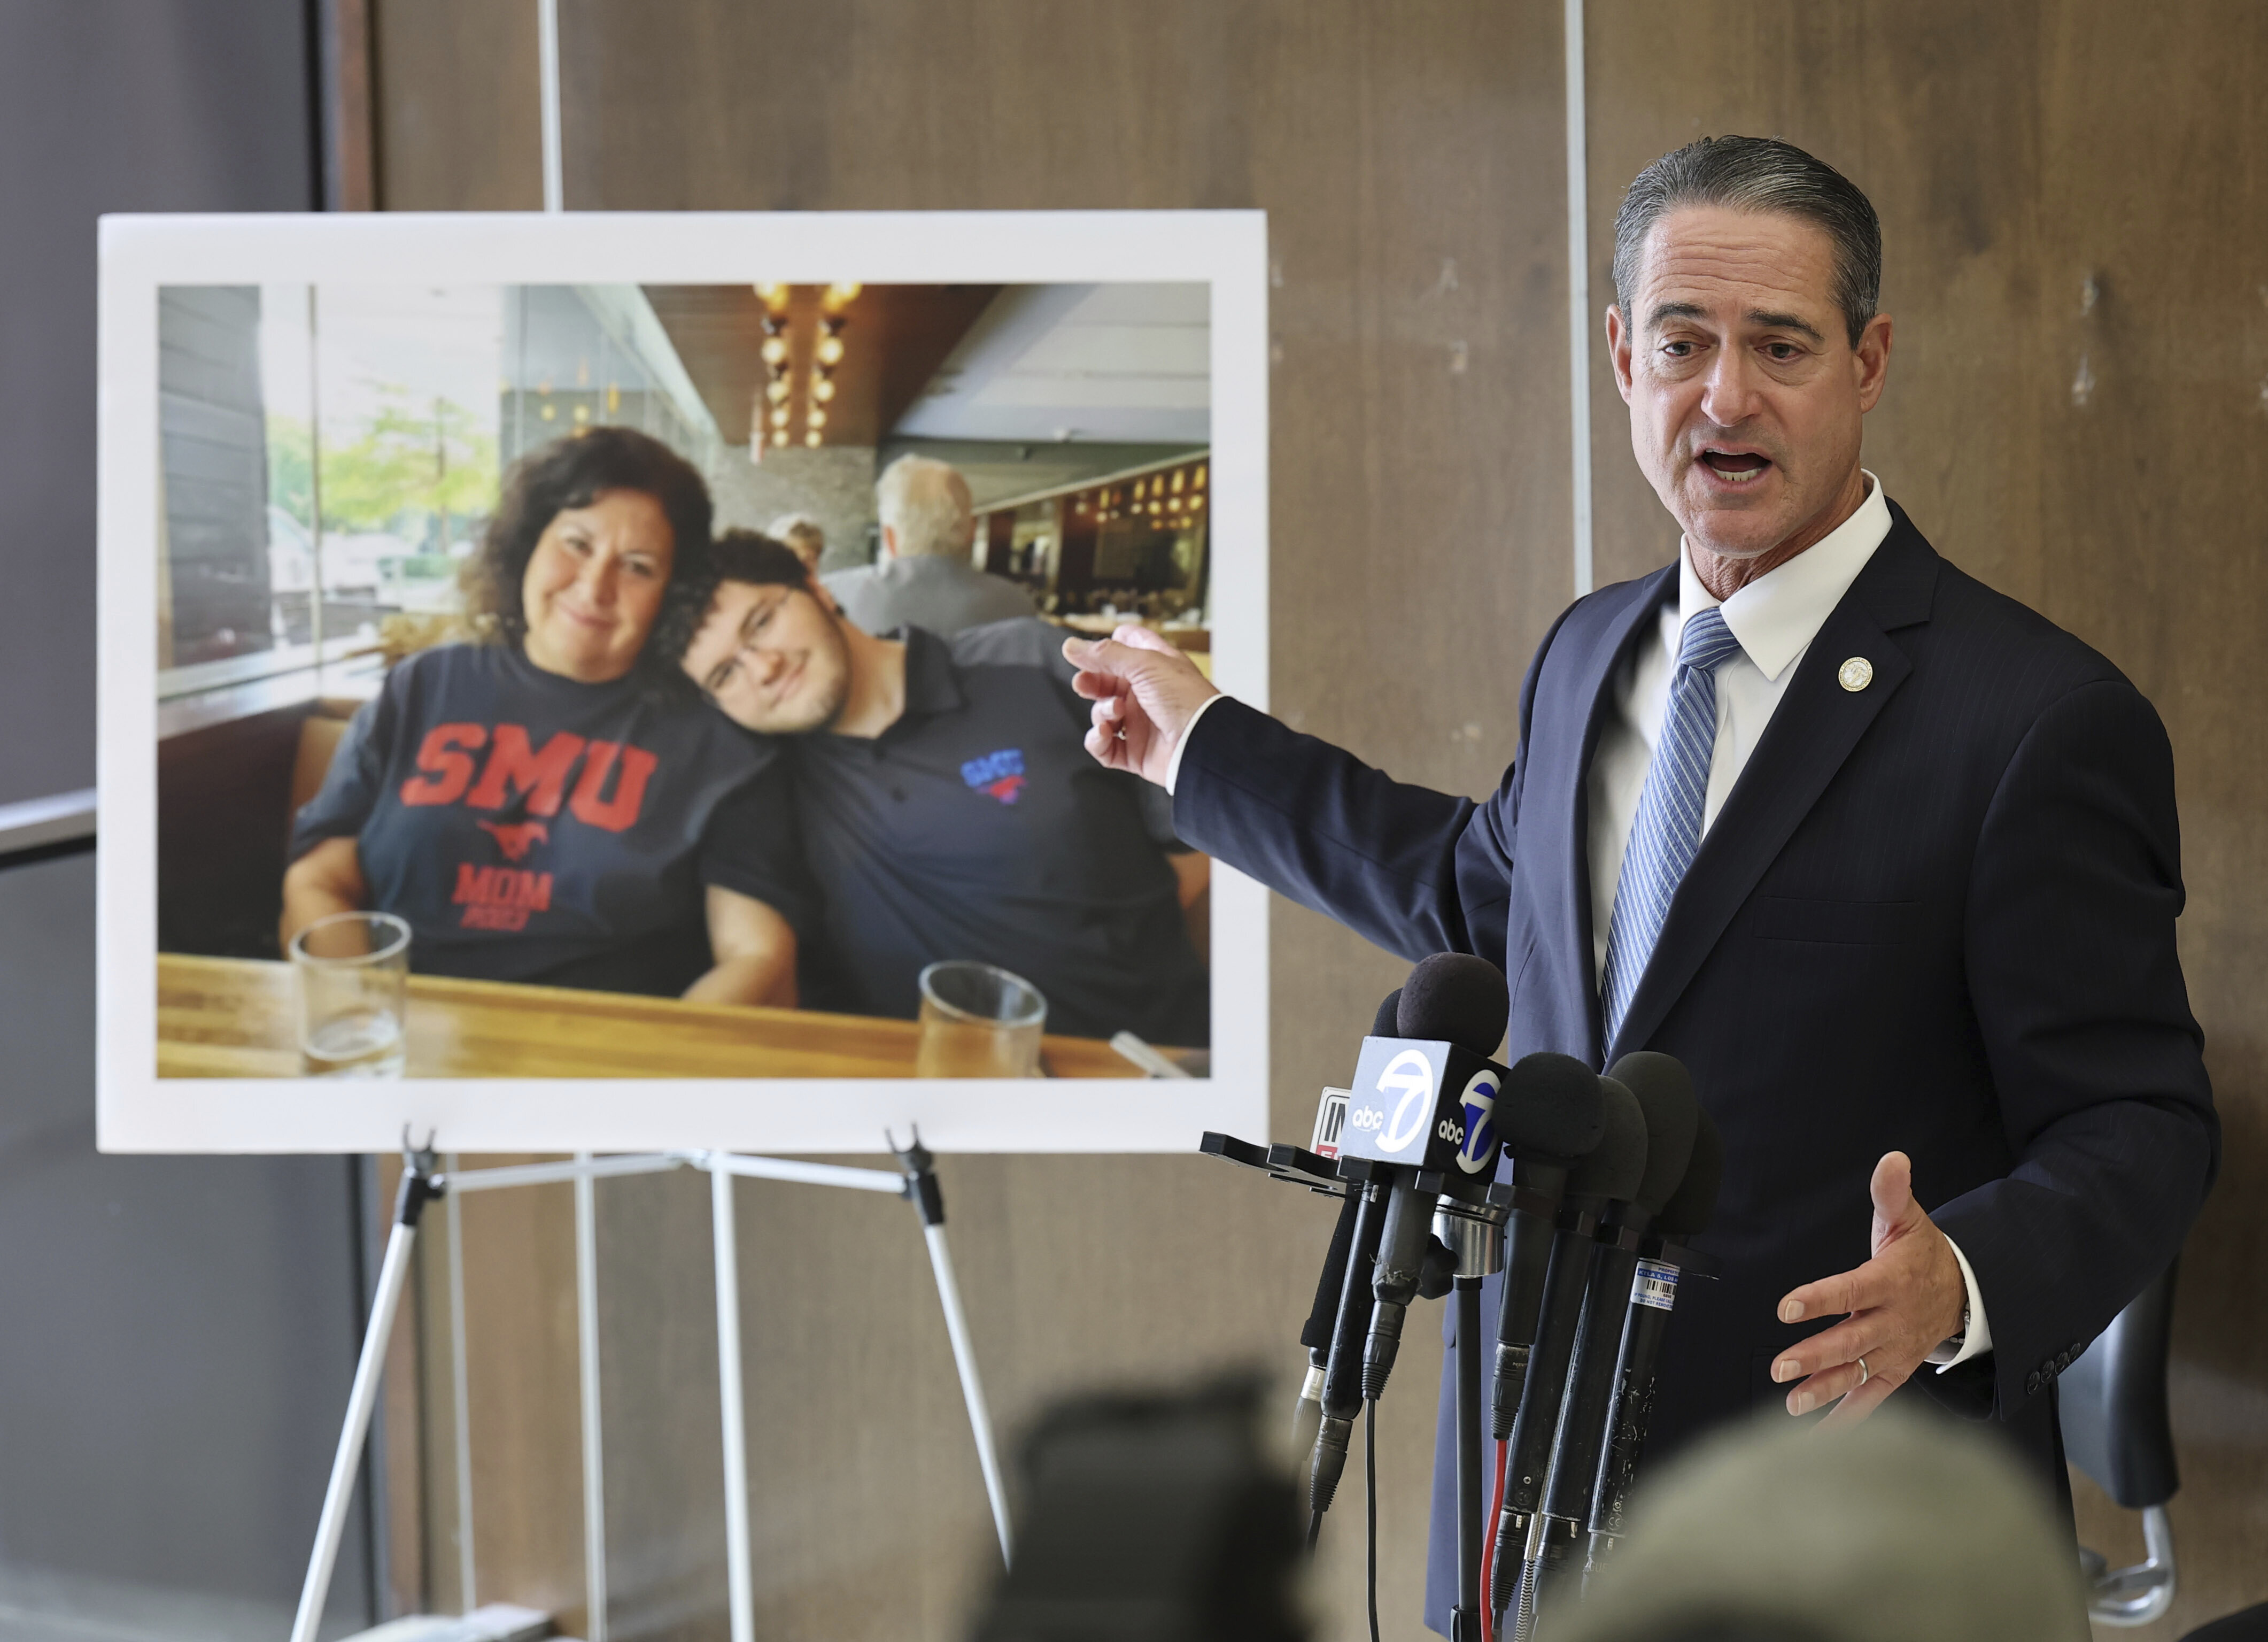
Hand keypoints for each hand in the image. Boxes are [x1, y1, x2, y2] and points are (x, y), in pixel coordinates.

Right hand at [1062, 625, 1219, 786]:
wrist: (1202, 744)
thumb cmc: (1185, 699)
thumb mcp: (1145, 664)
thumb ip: (1106, 654)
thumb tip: (1071, 646)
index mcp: (1154, 666)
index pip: (1127, 646)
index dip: (1108, 647)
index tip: (1092, 652)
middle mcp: (1146, 692)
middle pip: (1105, 682)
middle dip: (1091, 682)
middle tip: (1084, 684)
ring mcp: (1139, 723)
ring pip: (1102, 714)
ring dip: (1101, 712)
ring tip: (1115, 713)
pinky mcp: (1134, 752)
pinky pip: (1104, 746)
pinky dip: (1098, 740)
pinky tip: (1105, 734)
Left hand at [1770, 1151, 1965, 1426]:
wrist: (1967, 1294)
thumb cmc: (1924, 1254)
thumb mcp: (1910, 1219)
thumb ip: (1892, 1193)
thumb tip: (1892, 1158)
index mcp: (1890, 1282)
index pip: (1850, 1290)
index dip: (1819, 1299)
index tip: (1786, 1307)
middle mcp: (1892, 1322)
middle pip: (1850, 1341)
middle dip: (1815, 1355)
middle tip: (1778, 1366)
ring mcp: (1895, 1351)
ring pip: (1857, 1374)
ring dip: (1825, 1390)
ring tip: (1791, 1403)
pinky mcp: (1897, 1371)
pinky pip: (1872, 1398)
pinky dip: (1848, 1417)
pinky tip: (1819, 1436)